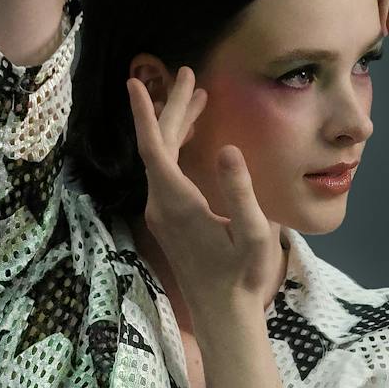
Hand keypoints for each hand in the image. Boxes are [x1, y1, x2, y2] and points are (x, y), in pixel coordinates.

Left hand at [125, 67, 281, 315]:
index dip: (145, 114)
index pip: (154, 148)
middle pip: (157, 147)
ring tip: (199, 98)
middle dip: (172, 109)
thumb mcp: (254, 233)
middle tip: (189, 74)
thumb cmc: (242, 275)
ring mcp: (161, 214)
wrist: (222, 313)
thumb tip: (227, 148)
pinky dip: (177, 149)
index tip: (134, 83)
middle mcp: (160, 204)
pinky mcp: (167, 222)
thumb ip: (240, 191)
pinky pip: (165, 174)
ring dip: (176, 127)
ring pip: (160, 160)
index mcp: (177, 202)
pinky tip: (194, 140)